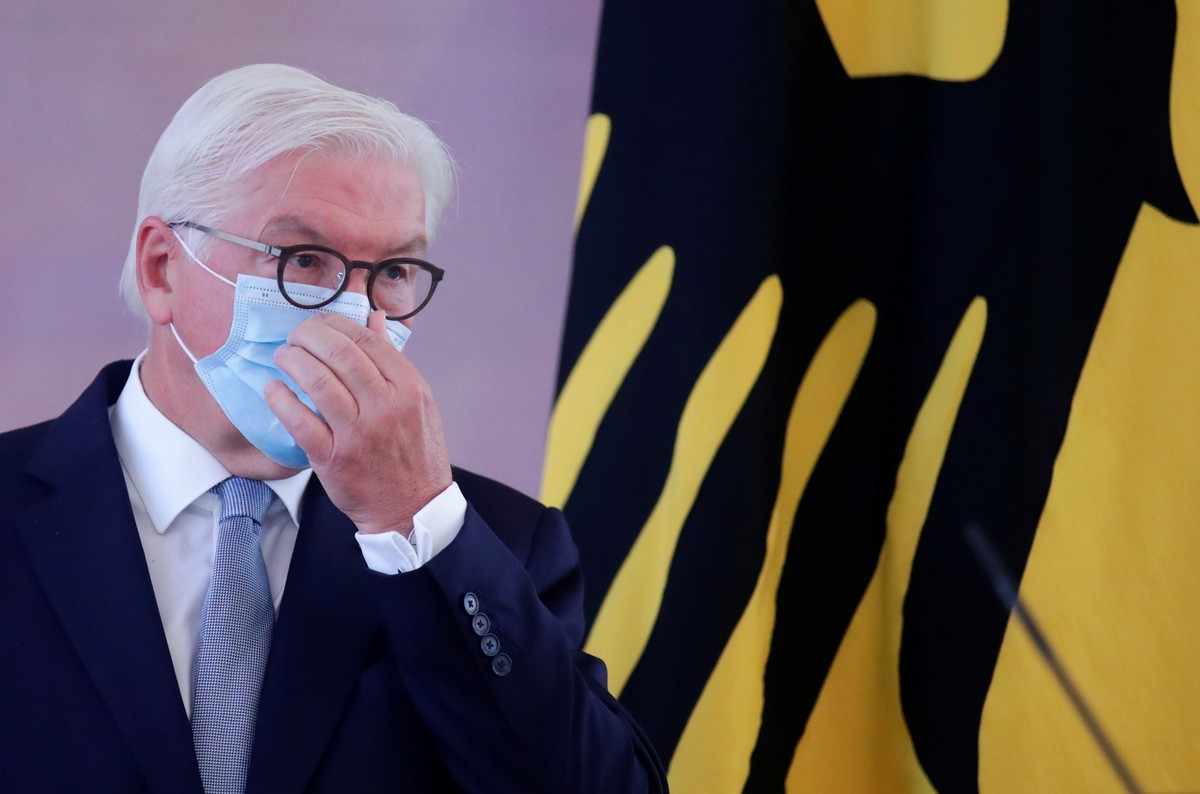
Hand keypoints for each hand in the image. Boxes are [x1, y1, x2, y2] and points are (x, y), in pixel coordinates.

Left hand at [265, 311, 451, 534]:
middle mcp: (386, 406)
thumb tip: (375, 319)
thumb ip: (394, 359)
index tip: (317, 325)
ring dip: (292, 361)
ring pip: (318, 381)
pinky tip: (273, 389)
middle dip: (308, 336)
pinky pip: (300, 421)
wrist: (412, 508)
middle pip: (339, 353)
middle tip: (295, 338)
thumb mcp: (418, 402)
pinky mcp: (333, 458)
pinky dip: (281, 400)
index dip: (334, 324)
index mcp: (409, 387)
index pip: (365, 339)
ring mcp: (359, 433)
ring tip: (283, 357)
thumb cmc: (414, 453)